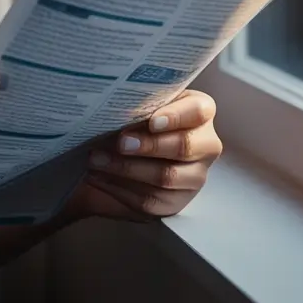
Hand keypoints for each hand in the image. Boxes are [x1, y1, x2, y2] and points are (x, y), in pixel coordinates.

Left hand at [67, 90, 221, 221]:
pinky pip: (150, 200)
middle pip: (184, 147)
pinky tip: (98, 176)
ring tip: (97, 158)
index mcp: (199, 112)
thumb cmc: (136, 115)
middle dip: (149, 145)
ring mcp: (194, 176)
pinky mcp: (175, 201)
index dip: (176, 116)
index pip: (199, 111)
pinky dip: (120, 187)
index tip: (152, 121)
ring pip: (165, 177)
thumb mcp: (141, 102)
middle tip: (121, 142)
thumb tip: (115, 103)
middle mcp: (205, 145)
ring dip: (127, 168)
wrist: (126, 148)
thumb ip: (138, 101)